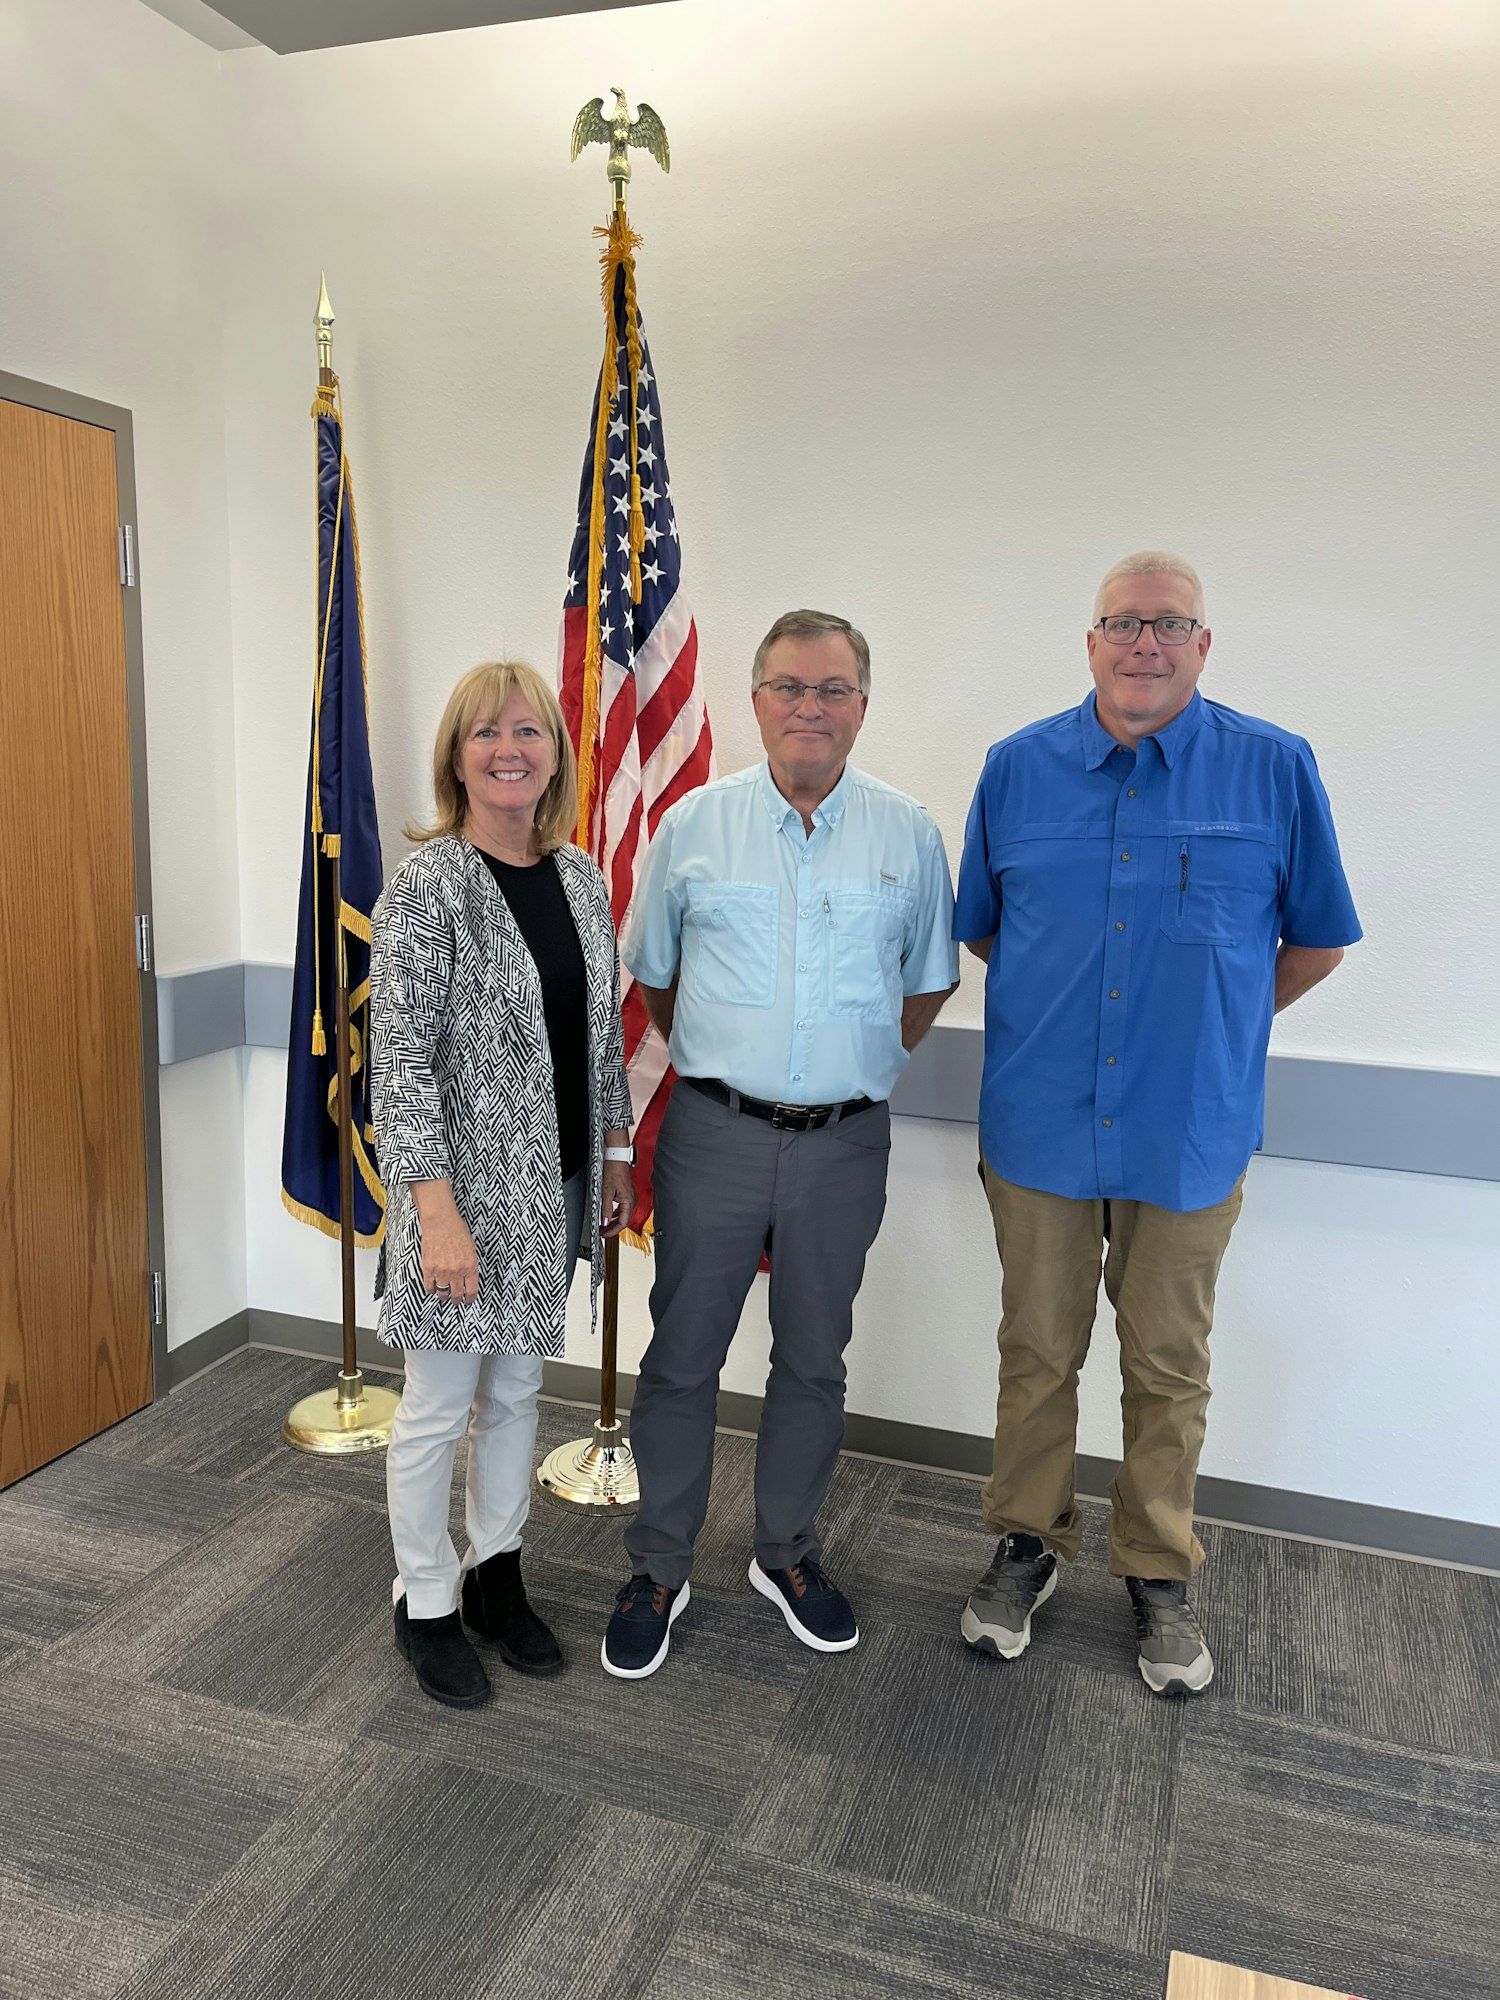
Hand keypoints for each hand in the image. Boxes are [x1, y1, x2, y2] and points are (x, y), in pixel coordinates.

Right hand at [413, 1183, 479, 1302]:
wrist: (441, 1222)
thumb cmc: (457, 1231)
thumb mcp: (471, 1250)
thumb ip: (470, 1266)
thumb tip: (469, 1280)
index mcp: (470, 1267)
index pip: (471, 1291)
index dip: (470, 1300)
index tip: (468, 1302)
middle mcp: (457, 1272)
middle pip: (457, 1295)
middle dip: (456, 1300)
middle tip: (455, 1301)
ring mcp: (442, 1271)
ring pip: (443, 1293)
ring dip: (444, 1296)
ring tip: (444, 1296)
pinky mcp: (429, 1268)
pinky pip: (430, 1286)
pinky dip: (431, 1290)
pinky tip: (434, 1288)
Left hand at [601, 1160, 634, 1238]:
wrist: (617, 1158)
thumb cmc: (614, 1171)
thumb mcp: (606, 1192)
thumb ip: (606, 1209)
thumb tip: (604, 1222)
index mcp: (629, 1201)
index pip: (622, 1223)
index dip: (613, 1231)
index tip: (604, 1234)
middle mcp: (631, 1200)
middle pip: (624, 1221)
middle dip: (613, 1228)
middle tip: (603, 1232)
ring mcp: (630, 1197)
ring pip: (623, 1215)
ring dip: (614, 1222)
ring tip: (604, 1226)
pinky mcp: (626, 1194)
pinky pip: (622, 1208)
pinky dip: (615, 1214)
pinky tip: (608, 1214)